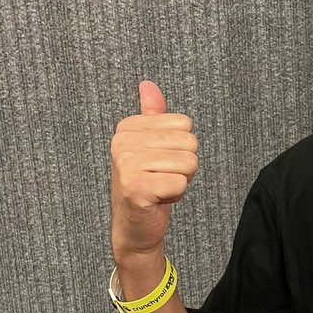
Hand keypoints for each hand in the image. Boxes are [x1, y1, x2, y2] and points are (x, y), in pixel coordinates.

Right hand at [111, 80, 199, 258]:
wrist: (134, 227)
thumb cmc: (147, 185)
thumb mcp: (149, 146)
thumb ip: (152, 116)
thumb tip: (148, 85)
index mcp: (127, 128)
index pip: (184, 124)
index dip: (180, 148)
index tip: (159, 162)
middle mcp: (123, 142)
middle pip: (190, 143)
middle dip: (183, 166)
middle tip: (161, 178)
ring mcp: (127, 164)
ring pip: (189, 163)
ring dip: (180, 181)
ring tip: (160, 188)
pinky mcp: (136, 187)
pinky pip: (180, 183)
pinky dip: (175, 195)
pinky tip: (158, 199)